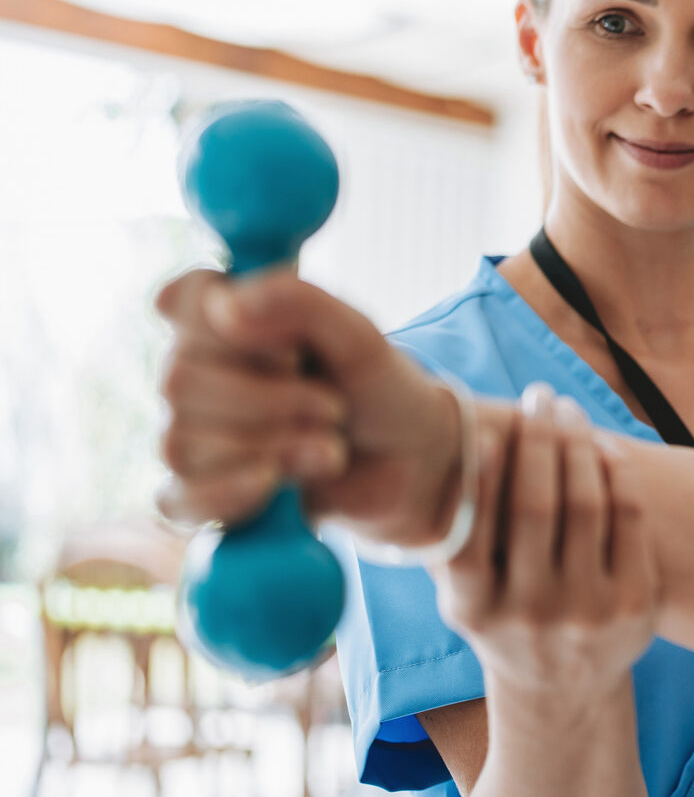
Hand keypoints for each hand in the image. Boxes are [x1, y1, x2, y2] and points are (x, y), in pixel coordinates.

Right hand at [155, 268, 462, 544]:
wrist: (409, 463)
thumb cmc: (379, 391)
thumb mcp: (360, 338)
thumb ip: (302, 305)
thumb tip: (226, 305)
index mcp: (231, 319)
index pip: (186, 298)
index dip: (229, 320)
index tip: (290, 343)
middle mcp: (198, 372)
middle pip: (181, 379)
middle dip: (270, 399)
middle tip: (333, 406)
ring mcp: (192, 433)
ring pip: (183, 442)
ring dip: (271, 447)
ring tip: (329, 447)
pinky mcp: (201, 493)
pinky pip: (180, 498)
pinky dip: (230, 492)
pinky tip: (276, 484)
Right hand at [437, 386, 655, 699]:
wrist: (563, 690)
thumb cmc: (504, 620)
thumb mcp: (465, 596)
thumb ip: (450, 539)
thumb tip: (412, 459)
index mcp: (473, 609)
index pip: (471, 531)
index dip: (479, 476)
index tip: (485, 429)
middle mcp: (530, 614)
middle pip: (536, 506)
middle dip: (537, 440)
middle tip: (537, 397)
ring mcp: (587, 612)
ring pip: (587, 505)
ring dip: (578, 445)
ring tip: (568, 411)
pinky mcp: (636, 606)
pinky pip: (630, 520)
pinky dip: (618, 475)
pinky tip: (604, 448)